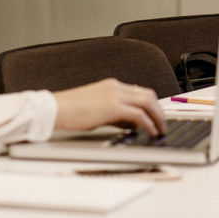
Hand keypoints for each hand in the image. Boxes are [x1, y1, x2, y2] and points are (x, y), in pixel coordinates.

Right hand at [52, 79, 166, 134]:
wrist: (56, 109)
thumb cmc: (71, 111)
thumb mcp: (97, 110)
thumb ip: (115, 115)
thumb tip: (131, 124)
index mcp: (112, 86)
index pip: (139, 91)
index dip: (151, 104)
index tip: (156, 115)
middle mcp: (116, 87)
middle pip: (148, 94)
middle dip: (159, 110)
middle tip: (163, 123)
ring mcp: (115, 95)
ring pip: (147, 102)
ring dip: (158, 116)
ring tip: (161, 129)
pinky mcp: (113, 107)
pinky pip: (139, 114)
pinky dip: (149, 123)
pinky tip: (151, 131)